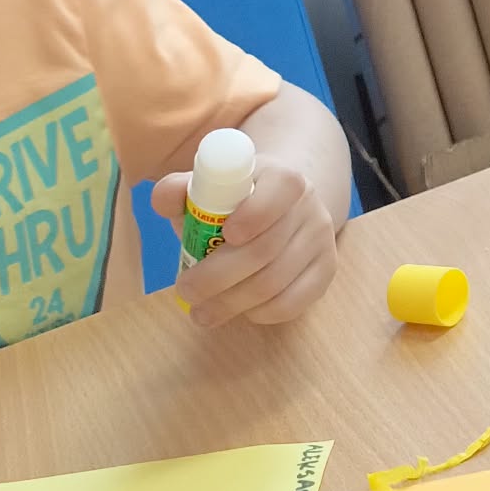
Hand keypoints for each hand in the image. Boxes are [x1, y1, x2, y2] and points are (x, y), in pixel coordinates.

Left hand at [153, 159, 336, 327]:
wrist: (285, 207)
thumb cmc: (235, 201)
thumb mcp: (208, 188)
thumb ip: (180, 189)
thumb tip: (164, 198)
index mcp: (282, 177)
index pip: (281, 189)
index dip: (255, 214)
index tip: (226, 234)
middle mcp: (309, 206)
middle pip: (267, 249)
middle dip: (218, 277)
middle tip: (186, 291)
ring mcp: (321, 240)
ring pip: (276, 282)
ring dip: (232, 303)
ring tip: (201, 312)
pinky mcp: (325, 270)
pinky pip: (294, 302)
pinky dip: (261, 313)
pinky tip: (240, 312)